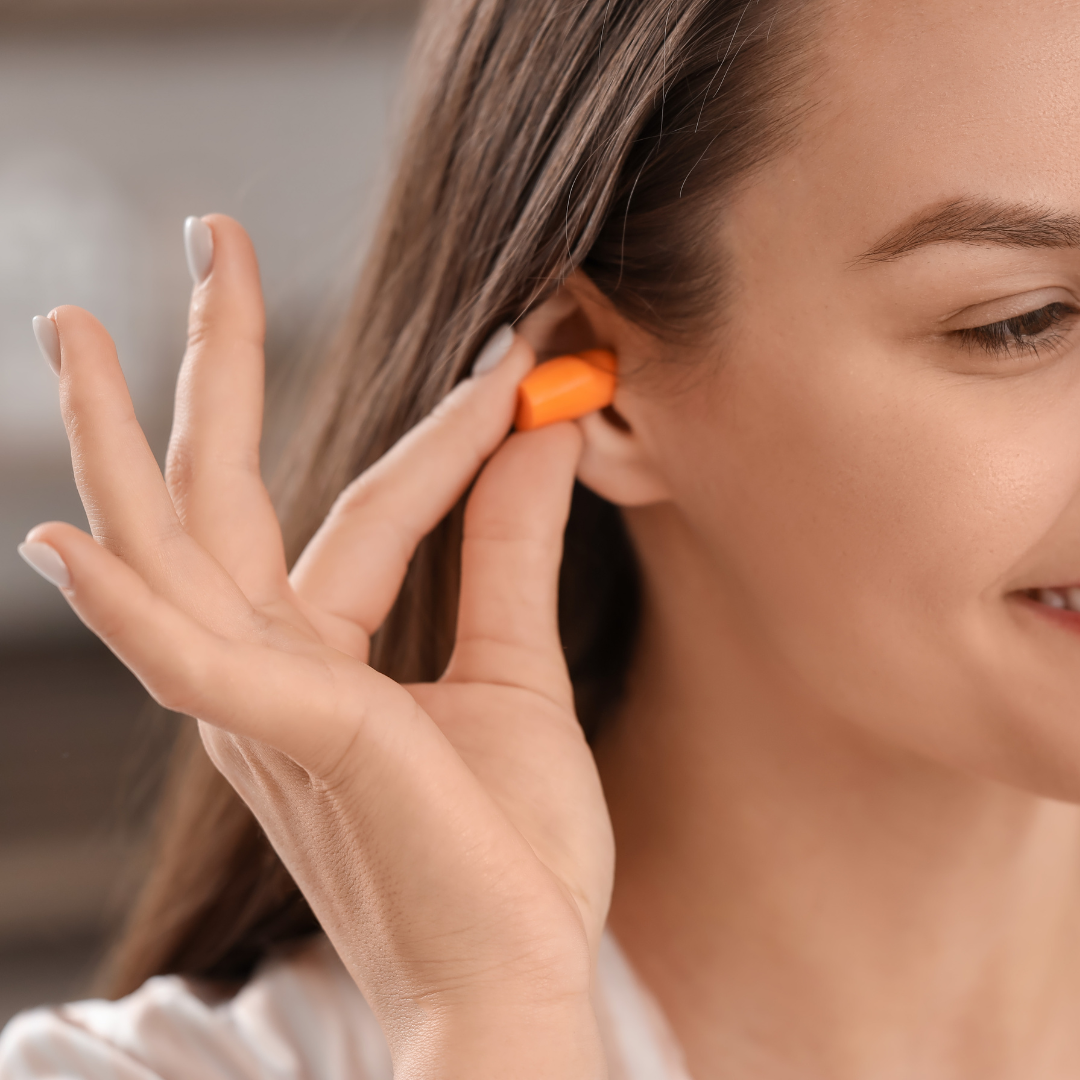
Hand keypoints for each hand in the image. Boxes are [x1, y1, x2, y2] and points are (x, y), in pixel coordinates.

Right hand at [22, 216, 614, 1077]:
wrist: (518, 983)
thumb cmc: (507, 852)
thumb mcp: (517, 669)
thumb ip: (510, 545)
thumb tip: (541, 421)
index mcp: (320, 657)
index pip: (364, 506)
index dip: (440, 430)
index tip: (513, 355)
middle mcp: (267, 673)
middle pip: (216, 496)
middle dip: (205, 369)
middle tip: (201, 244)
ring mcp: (261, 710)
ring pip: (170, 554)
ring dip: (120, 445)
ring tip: (79, 336)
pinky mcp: (289, 745)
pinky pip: (190, 662)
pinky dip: (129, 603)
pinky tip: (64, 535)